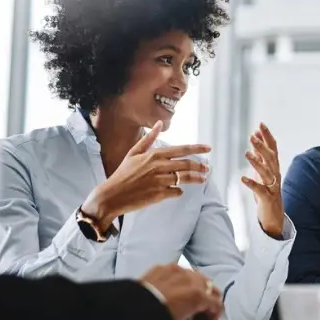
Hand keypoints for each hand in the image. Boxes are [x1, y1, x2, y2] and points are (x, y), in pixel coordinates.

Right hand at [83, 122, 210, 228]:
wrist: (111, 196)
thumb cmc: (122, 174)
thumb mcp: (134, 153)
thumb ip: (149, 139)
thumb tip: (159, 123)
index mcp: (154, 155)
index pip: (181, 149)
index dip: (197, 149)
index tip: (208, 148)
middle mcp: (159, 166)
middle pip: (186, 164)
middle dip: (200, 166)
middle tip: (207, 168)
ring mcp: (160, 181)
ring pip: (184, 178)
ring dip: (196, 179)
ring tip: (202, 179)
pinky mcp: (159, 194)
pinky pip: (176, 192)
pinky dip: (179, 191)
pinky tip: (178, 191)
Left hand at [140, 264, 222, 319]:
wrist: (127, 313)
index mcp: (198, 295)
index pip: (217, 306)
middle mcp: (191, 279)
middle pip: (209, 290)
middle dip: (205, 307)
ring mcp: (177, 271)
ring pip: (195, 279)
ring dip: (193, 294)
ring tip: (183, 310)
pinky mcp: (162, 268)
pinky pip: (177, 275)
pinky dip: (178, 286)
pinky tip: (169, 299)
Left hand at [241, 123, 283, 238]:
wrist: (274, 216)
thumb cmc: (267, 192)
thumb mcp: (263, 171)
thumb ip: (260, 156)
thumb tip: (255, 138)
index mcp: (274, 167)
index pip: (273, 148)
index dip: (267, 136)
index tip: (260, 124)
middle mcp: (275, 175)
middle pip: (271, 157)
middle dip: (262, 146)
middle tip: (252, 136)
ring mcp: (272, 186)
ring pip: (266, 172)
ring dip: (257, 162)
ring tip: (247, 154)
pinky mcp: (267, 198)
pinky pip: (260, 190)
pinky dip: (252, 183)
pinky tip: (243, 178)